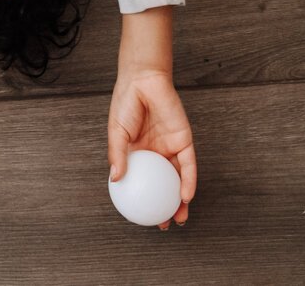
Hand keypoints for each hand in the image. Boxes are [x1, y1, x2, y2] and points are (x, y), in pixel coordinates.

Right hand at [108, 68, 196, 227]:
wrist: (143, 81)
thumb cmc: (126, 102)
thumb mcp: (116, 132)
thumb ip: (117, 155)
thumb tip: (116, 180)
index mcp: (138, 153)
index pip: (143, 181)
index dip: (144, 199)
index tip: (142, 217)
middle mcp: (156, 153)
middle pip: (163, 185)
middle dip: (166, 206)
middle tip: (165, 224)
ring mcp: (170, 148)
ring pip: (178, 180)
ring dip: (180, 200)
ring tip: (179, 217)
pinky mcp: (184, 142)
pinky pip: (188, 166)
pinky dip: (188, 182)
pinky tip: (185, 196)